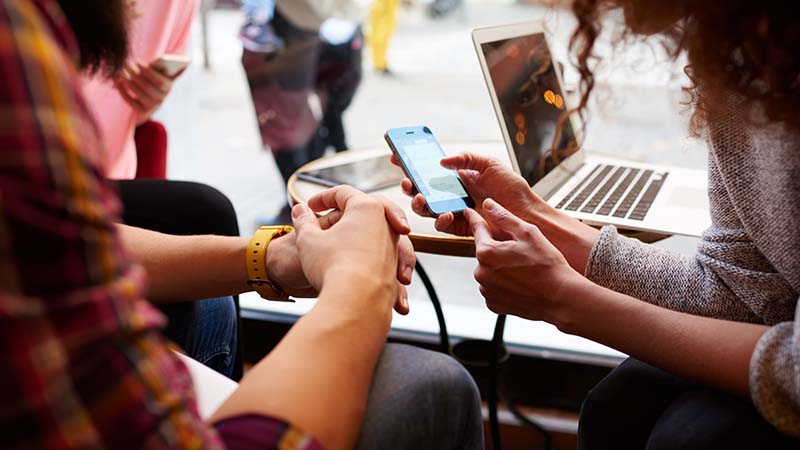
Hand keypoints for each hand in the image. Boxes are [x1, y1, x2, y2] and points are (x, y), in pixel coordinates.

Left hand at [115, 61, 181, 121]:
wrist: (151, 99)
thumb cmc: (153, 78)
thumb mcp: (159, 70)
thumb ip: (160, 64)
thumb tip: (156, 62)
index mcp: (168, 87)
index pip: (159, 81)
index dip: (147, 71)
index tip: (137, 61)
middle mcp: (162, 98)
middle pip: (147, 86)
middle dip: (134, 74)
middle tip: (125, 64)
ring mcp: (152, 106)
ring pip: (138, 93)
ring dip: (128, 81)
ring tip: (121, 72)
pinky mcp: (143, 111)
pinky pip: (131, 101)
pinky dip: (123, 91)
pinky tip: (118, 82)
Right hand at [290, 186, 414, 314]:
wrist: (357, 302)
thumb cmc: (333, 266)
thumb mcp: (308, 239)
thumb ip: (303, 221)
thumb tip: (300, 211)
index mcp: (366, 208)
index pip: (344, 193)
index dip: (323, 197)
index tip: (310, 206)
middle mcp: (386, 224)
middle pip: (368, 208)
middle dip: (349, 212)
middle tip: (332, 217)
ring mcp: (392, 247)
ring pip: (378, 233)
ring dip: (360, 237)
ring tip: (340, 247)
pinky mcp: (394, 269)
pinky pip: (382, 258)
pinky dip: (368, 260)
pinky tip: (353, 269)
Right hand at [393, 152, 598, 272]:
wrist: (526, 214)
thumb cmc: (512, 189)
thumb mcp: (490, 164)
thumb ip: (466, 158)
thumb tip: (442, 161)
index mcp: (459, 175)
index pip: (429, 168)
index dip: (412, 164)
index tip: (396, 157)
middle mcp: (453, 193)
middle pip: (423, 189)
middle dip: (410, 186)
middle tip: (407, 182)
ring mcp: (455, 210)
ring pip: (427, 209)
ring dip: (420, 203)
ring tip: (423, 199)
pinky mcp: (460, 227)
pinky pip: (442, 225)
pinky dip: (441, 220)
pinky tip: (448, 214)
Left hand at [465, 198, 584, 327]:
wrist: (560, 297)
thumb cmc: (547, 265)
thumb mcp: (528, 233)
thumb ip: (504, 217)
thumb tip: (488, 204)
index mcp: (486, 252)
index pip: (478, 229)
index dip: (475, 218)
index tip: (469, 212)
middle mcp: (481, 272)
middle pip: (485, 251)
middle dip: (497, 248)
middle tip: (520, 251)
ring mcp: (486, 290)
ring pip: (489, 270)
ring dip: (500, 266)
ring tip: (523, 269)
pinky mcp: (493, 303)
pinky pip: (493, 287)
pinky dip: (503, 283)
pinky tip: (520, 282)